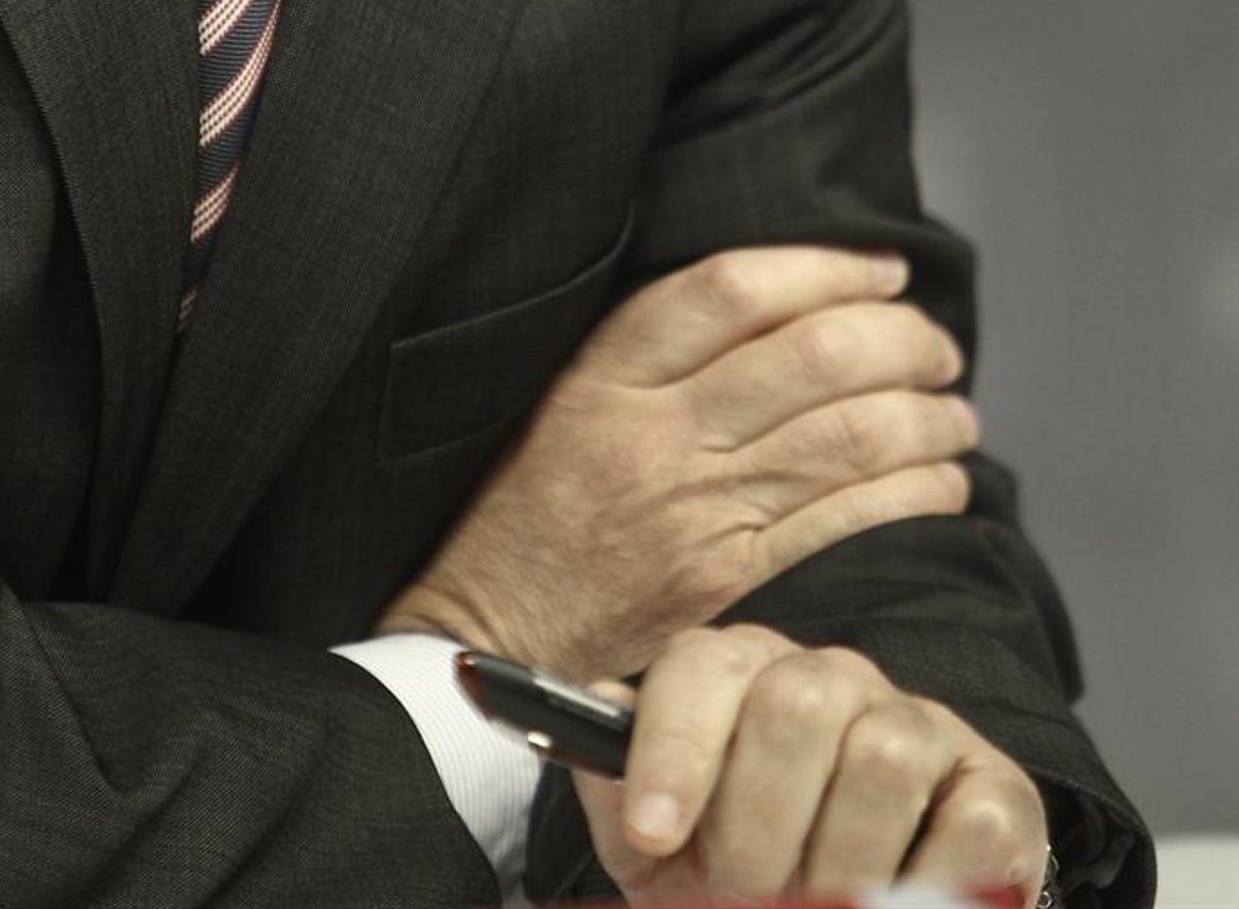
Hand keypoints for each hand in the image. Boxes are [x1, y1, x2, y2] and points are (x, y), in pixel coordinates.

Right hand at [376, 245, 974, 679]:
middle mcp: (655, 435)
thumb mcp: (562, 394)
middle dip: (899, 341)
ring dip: (924, 418)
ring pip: (843, 441)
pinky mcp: (726, 584)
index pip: (732, 290)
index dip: (824, 267)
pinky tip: (944, 481)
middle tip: (936, 343)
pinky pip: (843, 523)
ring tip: (955, 409)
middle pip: (810, 359)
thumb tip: (779, 297)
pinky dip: (912, 494)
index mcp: (607, 374)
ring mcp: (695, 512)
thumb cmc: (529, 501)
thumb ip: (652, 348)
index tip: (882, 268)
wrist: (489, 629)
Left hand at [575, 623, 1048, 901]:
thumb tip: (560, 710)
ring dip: (841, 863)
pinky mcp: (995, 788)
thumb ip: (611, 783)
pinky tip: (900, 904)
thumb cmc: (736, 879)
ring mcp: (918, 724)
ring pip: (882, 754)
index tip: (657, 835)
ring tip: (822, 907)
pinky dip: (933, 881)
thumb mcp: (659, 850)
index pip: (702, 670)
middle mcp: (830, 677)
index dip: (676, 750)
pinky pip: (973, 819)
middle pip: (795, 705)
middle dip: (759, 828)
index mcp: (741, 676)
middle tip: (747, 897)